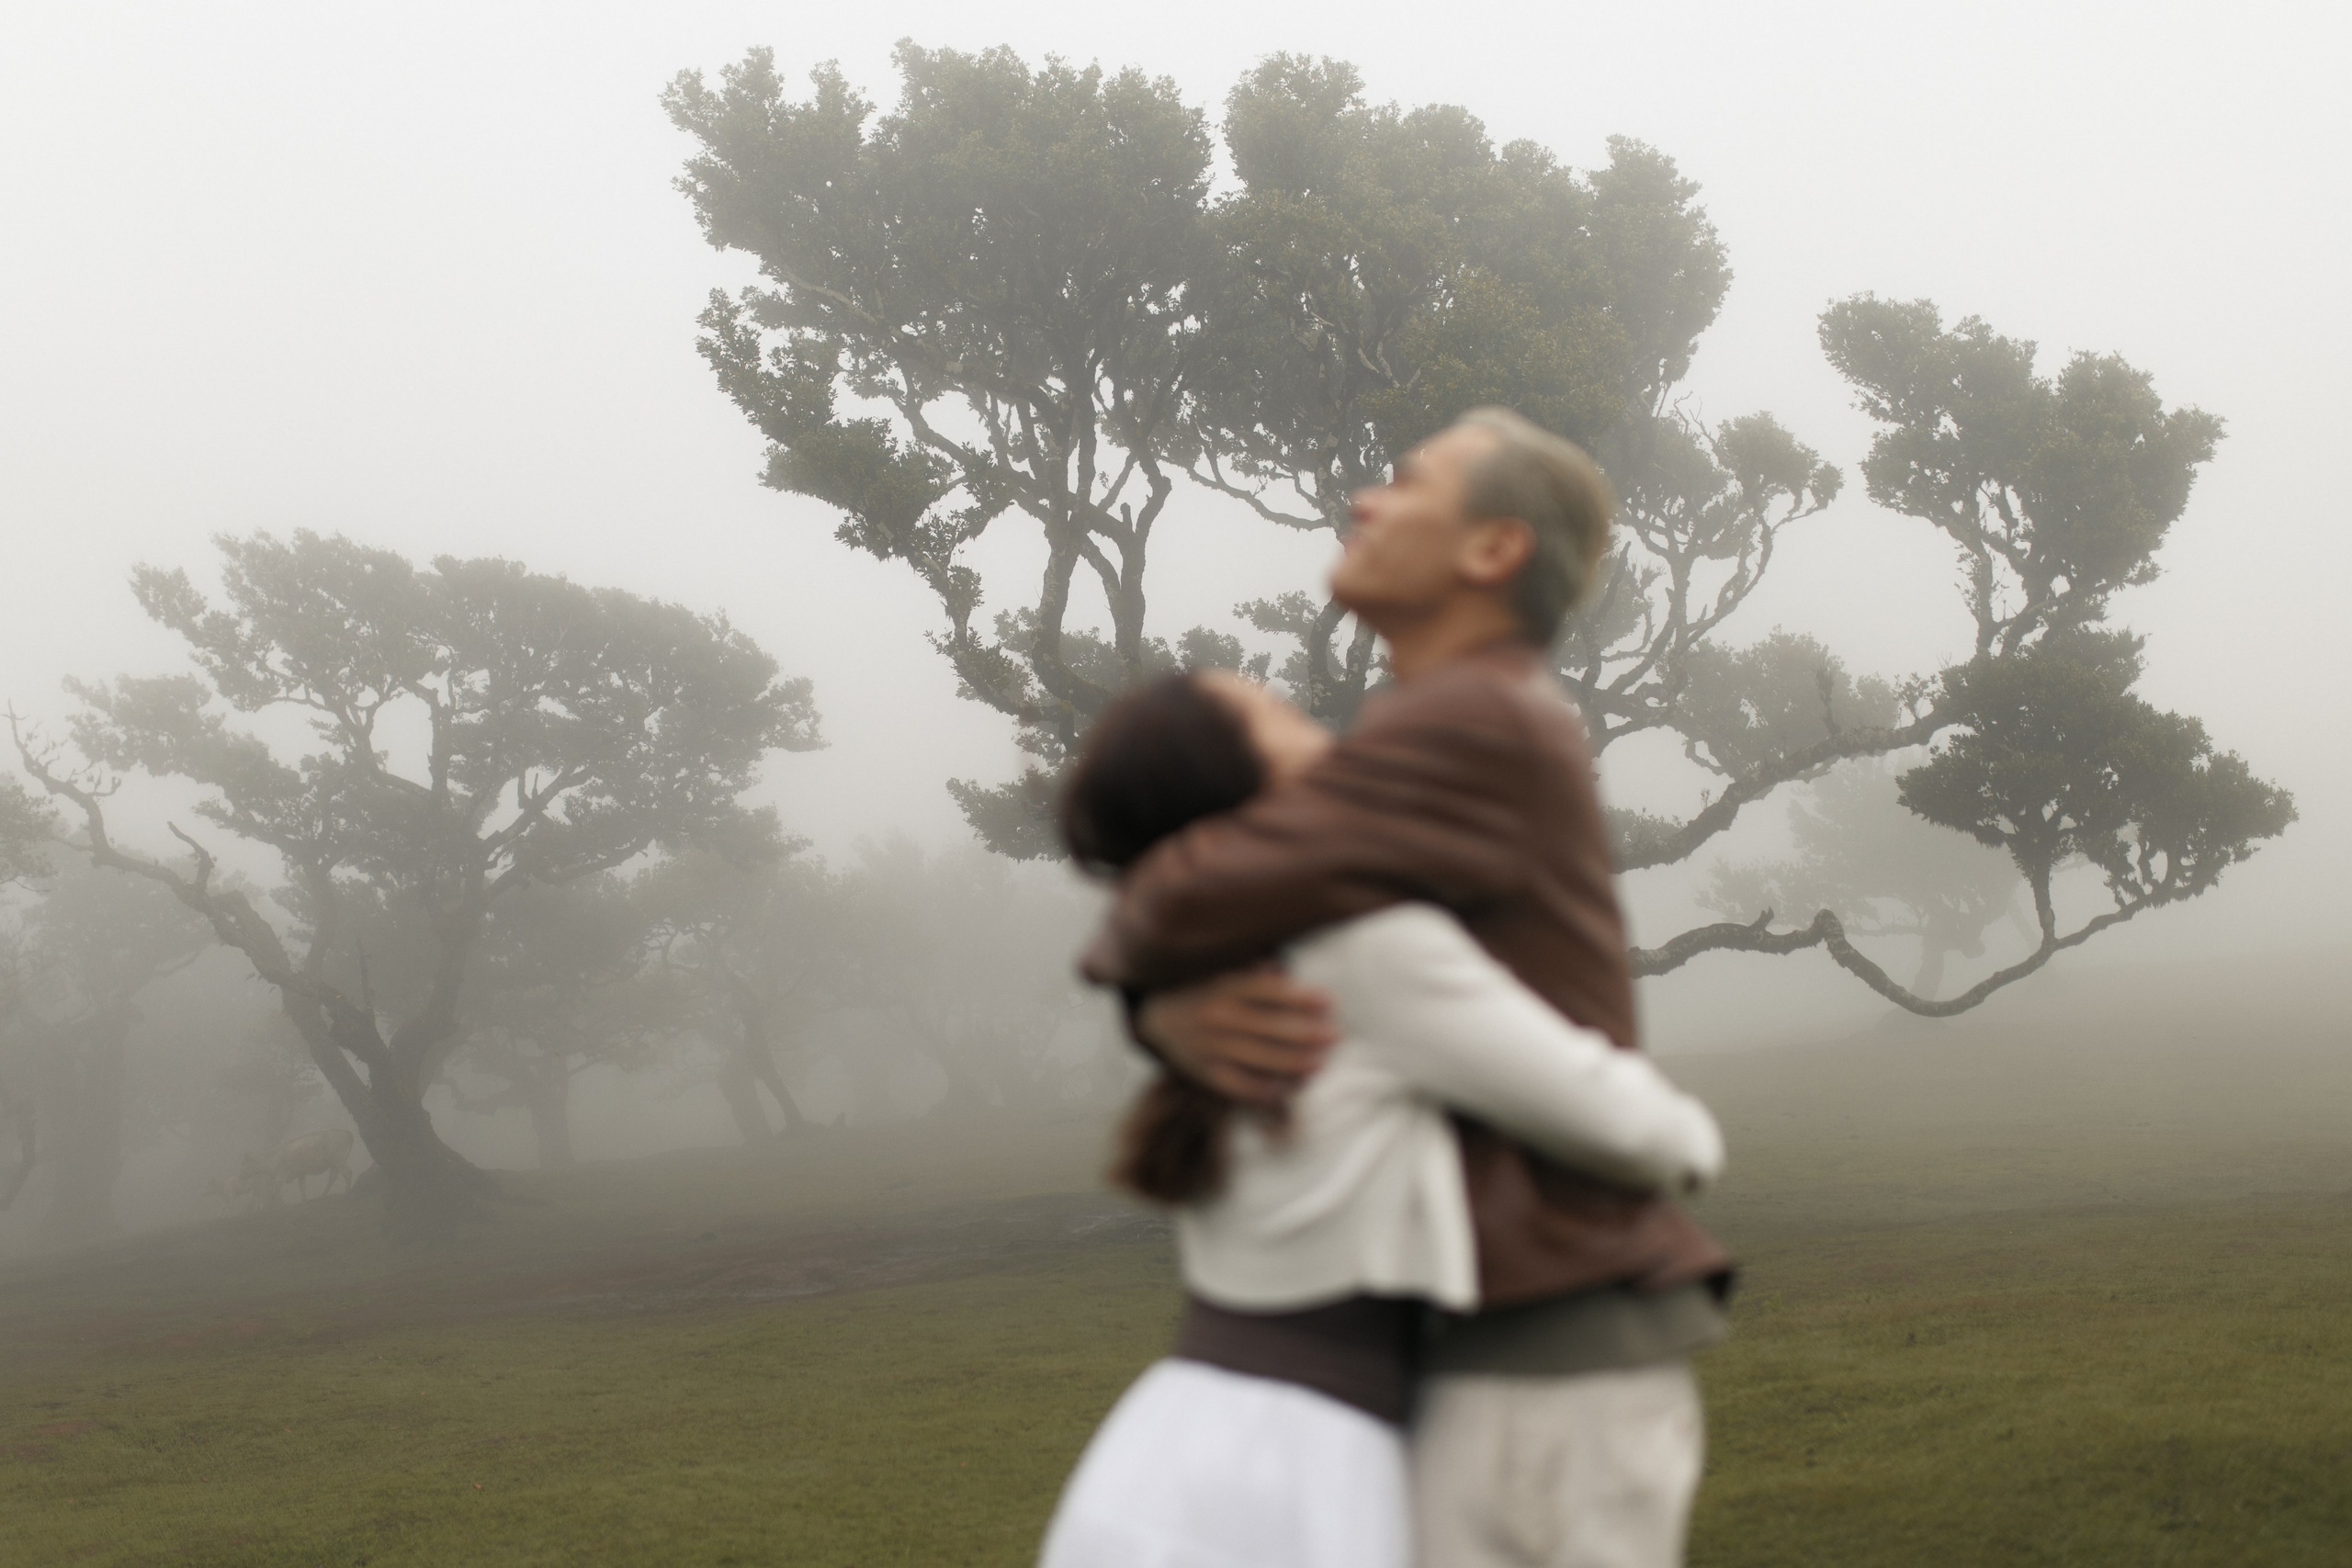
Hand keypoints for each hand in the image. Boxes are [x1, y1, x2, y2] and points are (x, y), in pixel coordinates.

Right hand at [1136, 965, 1336, 1104]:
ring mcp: (1210, 1046)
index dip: (1300, 996)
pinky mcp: (1204, 1072)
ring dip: (1294, 1063)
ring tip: (1320, 1063)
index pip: (1268, 990)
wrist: (1156, 1015)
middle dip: (1307, 1033)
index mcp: (1224, 985)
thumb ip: (1254, 968)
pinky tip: (1284, 1088)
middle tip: (1334, 1036)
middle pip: (1270, 1027)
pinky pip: (1238, 1085)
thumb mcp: (1224, 969)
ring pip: (1259, 1059)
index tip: (1328, 1001)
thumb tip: (1287, 969)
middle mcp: (1217, 1015)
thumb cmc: (1203, 987)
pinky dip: (1262, 1089)